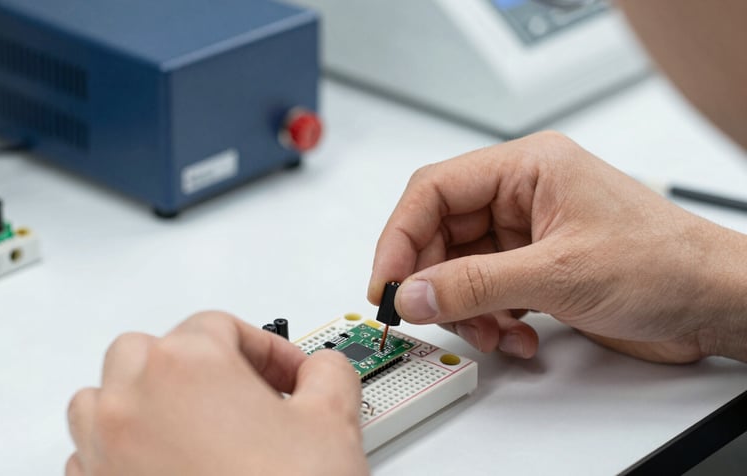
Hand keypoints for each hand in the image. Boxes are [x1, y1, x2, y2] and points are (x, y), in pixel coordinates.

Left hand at [66, 311, 367, 475]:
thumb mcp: (333, 420)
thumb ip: (329, 372)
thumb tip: (322, 369)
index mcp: (188, 366)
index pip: (222, 326)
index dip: (268, 349)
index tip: (290, 377)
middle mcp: (132, 402)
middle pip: (151, 349)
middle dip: (198, 365)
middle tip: (243, 395)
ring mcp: (103, 452)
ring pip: (104, 397)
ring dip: (144, 400)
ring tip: (194, 426)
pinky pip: (91, 454)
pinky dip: (122, 450)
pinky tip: (168, 469)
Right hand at [368, 131, 746, 362]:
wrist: (713, 303)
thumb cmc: (664, 264)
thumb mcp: (559, 273)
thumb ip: (476, 284)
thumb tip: (413, 292)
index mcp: (526, 168)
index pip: (434, 191)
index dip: (400, 237)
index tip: (386, 282)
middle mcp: (521, 196)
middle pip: (442, 233)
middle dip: (434, 281)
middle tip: (425, 315)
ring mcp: (527, 235)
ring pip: (460, 269)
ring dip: (466, 309)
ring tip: (491, 334)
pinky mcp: (535, 269)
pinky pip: (486, 292)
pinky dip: (491, 321)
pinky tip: (519, 338)